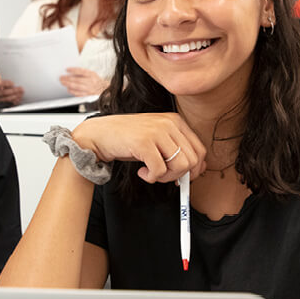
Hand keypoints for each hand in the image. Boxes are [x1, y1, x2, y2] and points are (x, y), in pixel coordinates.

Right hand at [0, 77, 24, 103]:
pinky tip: (18, 98)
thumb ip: (2, 77)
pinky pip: (8, 103)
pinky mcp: (0, 103)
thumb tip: (5, 76)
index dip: (6, 84)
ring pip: (6, 98)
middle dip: (13, 90)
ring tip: (21, 93)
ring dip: (15, 96)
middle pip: (3, 92)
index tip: (13, 83)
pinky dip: (14, 101)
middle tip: (20, 88)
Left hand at [61, 67, 105, 96]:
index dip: (73, 70)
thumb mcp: (91, 73)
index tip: (66, 69)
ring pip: (77, 87)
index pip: (81, 71)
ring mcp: (89, 89)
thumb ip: (83, 72)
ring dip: (68, 85)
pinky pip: (79, 93)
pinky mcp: (88, 94)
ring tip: (63, 82)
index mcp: (91, 75)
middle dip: (68, 79)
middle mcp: (90, 81)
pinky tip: (68, 89)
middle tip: (61, 77)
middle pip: (77, 80)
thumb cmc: (95, 80)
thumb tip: (71, 72)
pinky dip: (72, 91)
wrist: (103, 88)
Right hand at [70, 113, 206, 182]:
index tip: (182, 177)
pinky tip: (142, 172)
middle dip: (180, 175)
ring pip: (180, 165)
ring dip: (166, 177)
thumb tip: (196, 170)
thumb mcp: (157, 140)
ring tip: (152, 174)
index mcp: (176, 121)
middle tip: (164, 176)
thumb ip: (175, 150)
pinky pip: (160, 170)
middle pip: (193, 159)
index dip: (195, 169)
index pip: (200, 150)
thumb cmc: (127, 140)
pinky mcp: (144, 142)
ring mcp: (157, 131)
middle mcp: (170, 123)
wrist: (98, 134)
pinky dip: (152, 177)